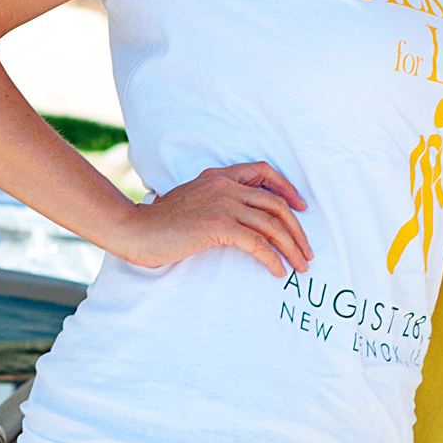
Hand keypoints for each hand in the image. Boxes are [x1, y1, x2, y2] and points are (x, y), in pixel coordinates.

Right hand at [106, 162, 311, 276]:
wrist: (134, 230)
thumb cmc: (161, 222)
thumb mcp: (194, 200)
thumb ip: (217, 200)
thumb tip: (244, 220)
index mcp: (219, 176)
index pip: (264, 172)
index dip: (287, 189)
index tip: (301, 208)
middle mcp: (225, 185)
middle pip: (276, 204)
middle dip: (297, 229)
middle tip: (307, 250)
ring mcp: (223, 204)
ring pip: (272, 224)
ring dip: (291, 247)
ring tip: (300, 266)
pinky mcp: (218, 226)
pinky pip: (257, 243)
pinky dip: (272, 258)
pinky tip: (278, 271)